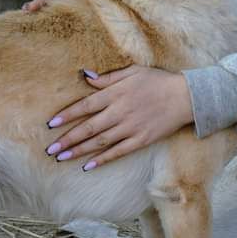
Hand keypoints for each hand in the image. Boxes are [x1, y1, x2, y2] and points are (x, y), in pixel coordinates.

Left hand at [44, 65, 193, 170]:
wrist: (186, 96)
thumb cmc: (158, 81)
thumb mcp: (133, 71)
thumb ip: (108, 77)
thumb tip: (85, 76)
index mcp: (116, 93)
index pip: (86, 106)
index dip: (67, 115)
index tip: (51, 124)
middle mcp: (120, 112)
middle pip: (88, 127)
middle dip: (67, 139)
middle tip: (50, 149)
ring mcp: (131, 128)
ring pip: (100, 142)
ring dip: (79, 151)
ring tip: (61, 158)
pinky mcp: (142, 140)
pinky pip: (118, 152)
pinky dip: (102, 159)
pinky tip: (88, 166)